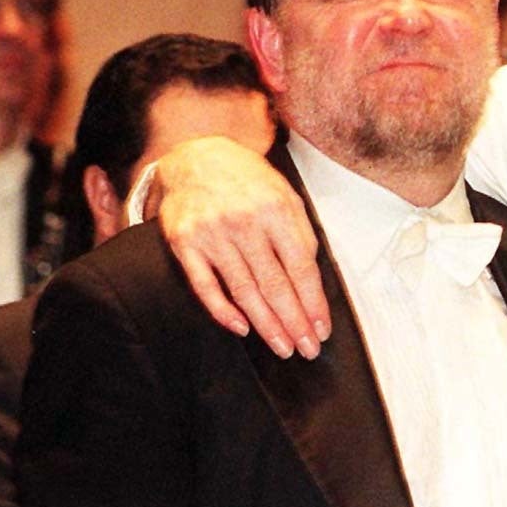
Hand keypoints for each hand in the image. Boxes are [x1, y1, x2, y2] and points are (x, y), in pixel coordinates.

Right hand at [158, 136, 329, 357]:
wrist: (195, 156)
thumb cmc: (248, 181)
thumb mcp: (285, 195)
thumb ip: (300, 234)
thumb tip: (312, 279)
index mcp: (275, 210)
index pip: (300, 267)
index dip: (313, 302)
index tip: (322, 329)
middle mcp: (243, 223)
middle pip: (274, 284)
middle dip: (294, 322)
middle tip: (307, 349)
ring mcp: (211, 235)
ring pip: (244, 291)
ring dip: (266, 325)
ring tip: (283, 348)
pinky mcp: (184, 244)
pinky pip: (205, 287)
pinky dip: (224, 312)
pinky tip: (243, 329)